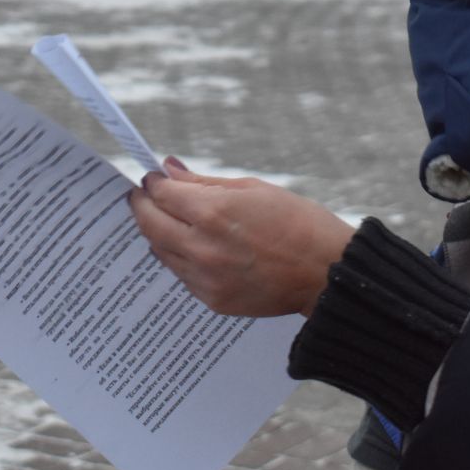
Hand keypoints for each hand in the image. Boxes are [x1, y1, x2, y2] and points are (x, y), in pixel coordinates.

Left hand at [127, 157, 356, 317]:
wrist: (327, 273)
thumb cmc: (297, 222)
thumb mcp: (252, 189)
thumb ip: (203, 182)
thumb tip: (169, 169)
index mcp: (213, 213)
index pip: (161, 194)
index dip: (152, 183)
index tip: (152, 178)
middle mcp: (202, 247)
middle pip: (149, 224)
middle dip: (142, 206)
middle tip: (144, 196)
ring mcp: (205, 278)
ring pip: (161, 251)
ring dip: (159, 233)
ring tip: (171, 220)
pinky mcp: (213, 300)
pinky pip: (182, 274)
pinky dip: (181, 257)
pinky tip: (195, 246)